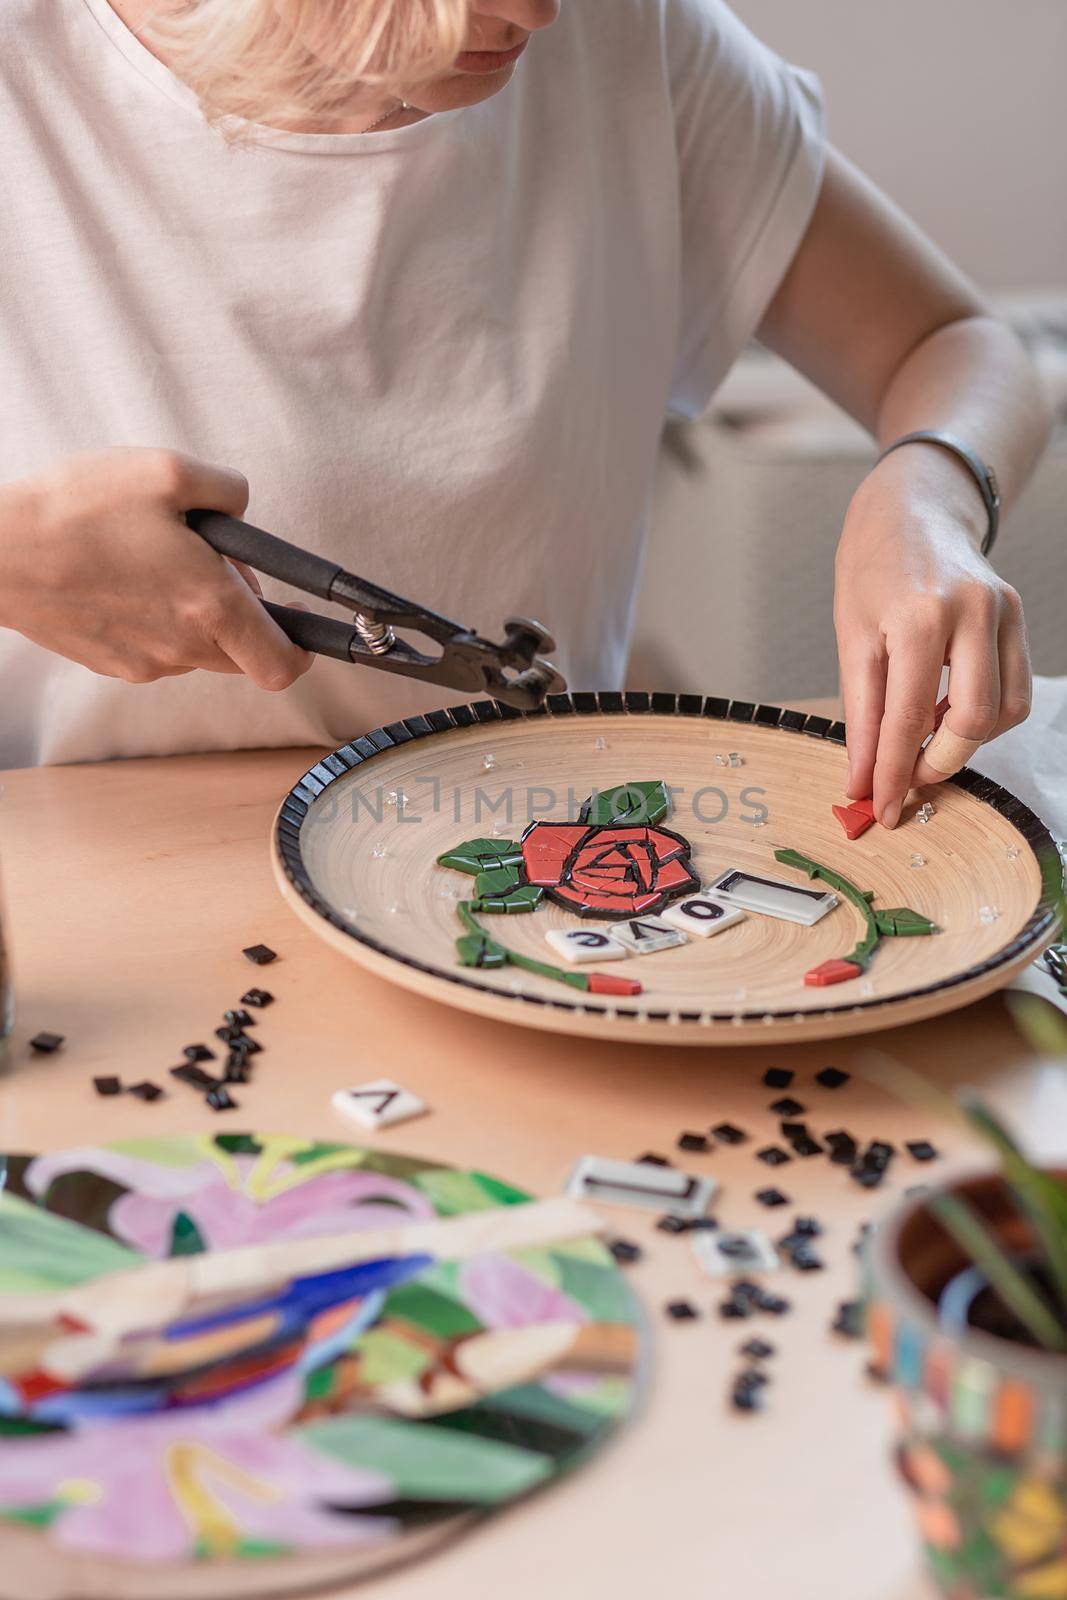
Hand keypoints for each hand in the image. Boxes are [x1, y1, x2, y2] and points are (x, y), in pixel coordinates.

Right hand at [0, 448, 310, 688]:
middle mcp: (183, 646)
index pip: (282, 663)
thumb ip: (229, 490)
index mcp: (210, 605)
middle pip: (245, 654)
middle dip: (245, 616)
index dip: (302, 649)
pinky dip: (160, 622)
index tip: (300, 626)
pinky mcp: (115, 665)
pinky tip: (127, 580)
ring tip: (159, 564)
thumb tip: (243, 508)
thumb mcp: (168, 471)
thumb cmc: (77, 511)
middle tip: (213, 565)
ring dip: (199, 616)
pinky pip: (160, 650)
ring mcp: (147, 662)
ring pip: (201, 651)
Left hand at [834, 444, 1030, 826]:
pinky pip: (1014, 690)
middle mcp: (973, 612)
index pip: (908, 718)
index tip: (881, 807)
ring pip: (1003, 712)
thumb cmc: (871, 570)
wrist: (911, 509)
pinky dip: (983, 715)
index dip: (893, 772)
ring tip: (921, 738)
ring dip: (962, 742)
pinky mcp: (1019, 616)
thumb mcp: (850, 638)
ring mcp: (1004, 612)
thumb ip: (860, 714)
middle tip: (903, 781)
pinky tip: (946, 708)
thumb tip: (861, 781)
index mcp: (920, 617)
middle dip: (937, 764)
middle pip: (972, 722)